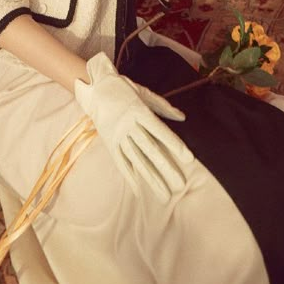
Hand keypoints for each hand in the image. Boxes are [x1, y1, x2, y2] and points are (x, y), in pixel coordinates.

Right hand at [75, 52, 192, 201]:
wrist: (94, 89)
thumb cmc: (123, 89)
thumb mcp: (143, 92)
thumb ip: (163, 106)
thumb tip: (182, 117)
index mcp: (138, 110)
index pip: (160, 130)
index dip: (174, 144)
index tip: (189, 159)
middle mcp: (128, 125)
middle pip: (149, 149)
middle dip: (166, 168)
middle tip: (180, 185)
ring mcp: (118, 135)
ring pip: (136, 159)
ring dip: (151, 178)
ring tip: (164, 195)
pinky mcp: (109, 143)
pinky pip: (121, 162)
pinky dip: (130, 177)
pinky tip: (139, 191)